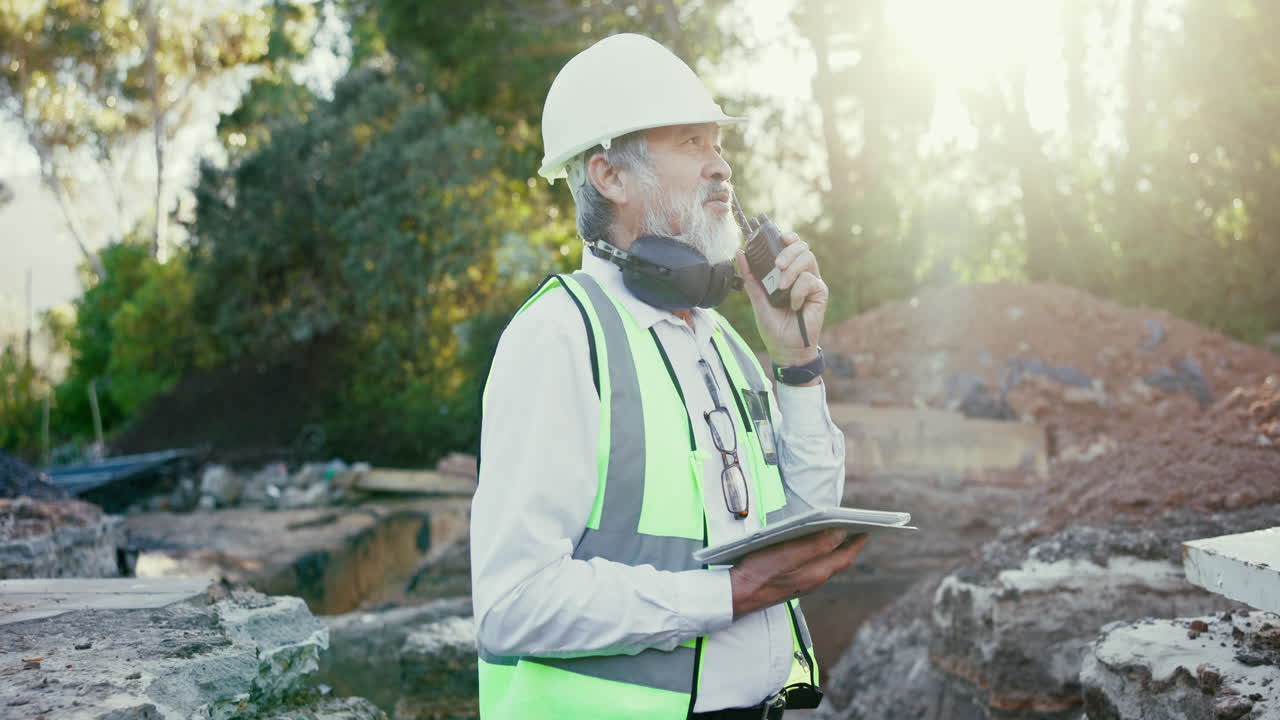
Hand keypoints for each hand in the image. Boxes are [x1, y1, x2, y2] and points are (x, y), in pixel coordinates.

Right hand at [729, 529, 868, 618]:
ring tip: (837, 533)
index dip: (857, 542)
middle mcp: (812, 581)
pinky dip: (819, 555)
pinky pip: (812, 567)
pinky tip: (811, 547)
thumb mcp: (788, 554)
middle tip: (856, 528)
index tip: (867, 527)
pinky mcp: (790, 583)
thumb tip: (840, 534)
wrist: (735, 596)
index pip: (845, 557)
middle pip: (837, 561)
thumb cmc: (758, 573)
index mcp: (816, 574)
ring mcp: (801, 584)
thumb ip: (816, 545)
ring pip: (825, 565)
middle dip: (848, 545)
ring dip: (834, 549)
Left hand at [734, 231, 828, 369]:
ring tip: (781, 286)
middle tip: (778, 265)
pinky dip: (798, 291)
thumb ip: (750, 276)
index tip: (779, 236)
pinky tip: (793, 305)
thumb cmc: (773, 325)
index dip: (788, 237)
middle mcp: (801, 274)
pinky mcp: (820, 292)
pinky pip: (810, 280)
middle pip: (802, 247)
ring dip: (792, 270)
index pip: (791, 246)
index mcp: (787, 272)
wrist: (784, 347)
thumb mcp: (757, 298)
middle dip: (788, 251)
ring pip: (807, 259)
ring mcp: (812, 282)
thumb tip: (739, 253)